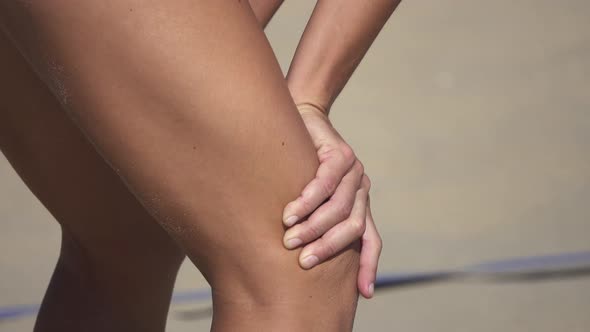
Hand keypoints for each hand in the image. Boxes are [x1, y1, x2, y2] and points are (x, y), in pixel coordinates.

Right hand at [282, 103, 381, 297]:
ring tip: (289, 238)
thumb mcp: (312, 197)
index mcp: (359, 205)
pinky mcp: (340, 154)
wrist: (303, 121)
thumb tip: (302, 253)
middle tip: (303, 261)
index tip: (364, 293)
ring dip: (313, 227)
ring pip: (339, 208)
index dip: (369, 267)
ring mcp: (354, 172)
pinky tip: (290, 212)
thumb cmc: (300, 165)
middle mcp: (361, 190)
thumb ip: (316, 219)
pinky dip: (307, 201)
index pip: (371, 240)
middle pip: (353, 229)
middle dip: (327, 247)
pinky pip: (325, 183)